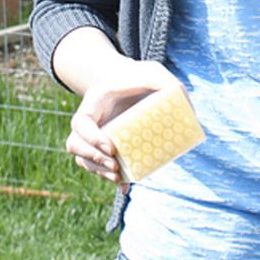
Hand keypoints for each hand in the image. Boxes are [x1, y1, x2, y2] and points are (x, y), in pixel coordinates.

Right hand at [65, 59, 184, 188]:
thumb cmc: (142, 78)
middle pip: (75, 144)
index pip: (81, 123)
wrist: (134, 84)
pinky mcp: (104, 147)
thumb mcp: (153, 73)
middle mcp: (90, 120)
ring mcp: (94, 135)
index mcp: (95, 101)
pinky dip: (108, 177)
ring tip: (119, 176)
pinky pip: (97, 167)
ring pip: (83, 158)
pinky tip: (124, 186)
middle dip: (94, 159)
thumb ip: (166, 84)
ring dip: (98, 171)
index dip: (92, 138)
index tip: (113, 148)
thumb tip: (184, 105)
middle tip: (116, 165)